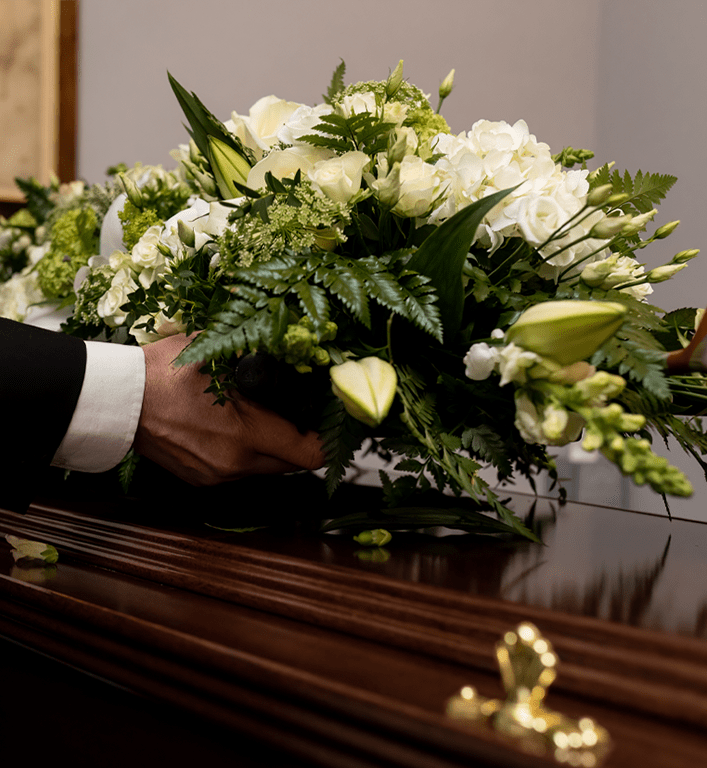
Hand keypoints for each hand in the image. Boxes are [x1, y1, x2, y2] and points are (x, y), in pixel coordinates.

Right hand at [132, 334, 324, 484]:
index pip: (308, 452)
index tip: (331, 422)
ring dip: (275, 449)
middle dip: (302, 442)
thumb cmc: (163, 371)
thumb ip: (257, 359)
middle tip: (303, 414)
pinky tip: (239, 430)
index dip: (327, 440)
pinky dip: (249, 454)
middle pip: (292, 464)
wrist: (116, 400)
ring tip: (269, 419)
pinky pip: (242, 472)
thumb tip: (290, 350)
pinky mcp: (202, 480)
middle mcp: (234, 465)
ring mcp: (216, 476)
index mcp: (244, 435)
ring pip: (267, 469)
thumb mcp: (217, 353)